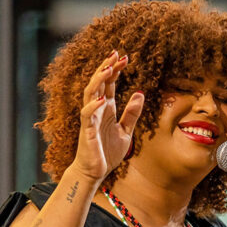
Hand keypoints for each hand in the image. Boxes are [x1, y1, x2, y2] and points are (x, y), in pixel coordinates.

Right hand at [71, 51, 143, 181]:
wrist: (94, 172)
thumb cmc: (107, 152)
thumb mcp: (126, 131)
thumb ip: (132, 113)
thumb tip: (140, 93)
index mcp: (107, 109)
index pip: (109, 84)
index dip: (115, 70)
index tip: (124, 57)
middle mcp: (97, 110)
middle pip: (99, 83)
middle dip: (107, 68)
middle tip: (117, 54)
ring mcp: (90, 119)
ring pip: (90, 94)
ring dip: (98, 81)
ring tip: (109, 69)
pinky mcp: (87, 131)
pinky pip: (88, 115)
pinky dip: (94, 106)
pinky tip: (103, 98)